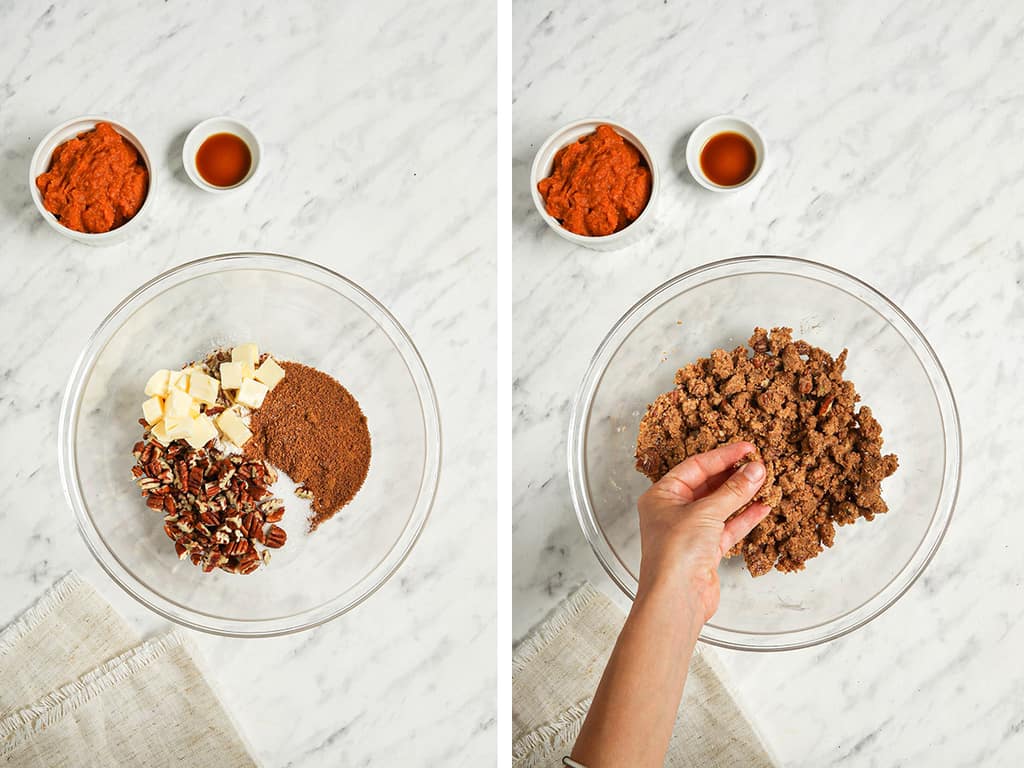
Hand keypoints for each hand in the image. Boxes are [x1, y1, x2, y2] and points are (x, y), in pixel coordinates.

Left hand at [636, 442, 769, 623]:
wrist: (676, 598)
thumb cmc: (675, 553)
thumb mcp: (706, 513)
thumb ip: (733, 491)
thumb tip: (755, 470)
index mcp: (661, 495)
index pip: (695, 466)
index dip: (723, 456)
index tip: (747, 449)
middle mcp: (673, 511)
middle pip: (708, 485)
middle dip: (734, 476)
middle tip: (759, 464)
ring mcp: (690, 532)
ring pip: (721, 507)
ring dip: (743, 495)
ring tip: (765, 481)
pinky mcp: (706, 551)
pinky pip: (728, 528)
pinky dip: (745, 518)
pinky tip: (763, 507)